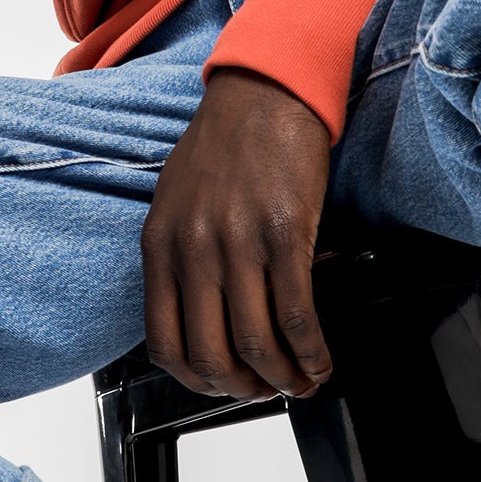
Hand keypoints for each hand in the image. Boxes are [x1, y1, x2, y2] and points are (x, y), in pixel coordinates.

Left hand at [142, 67, 334, 401]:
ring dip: (283, 377)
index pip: (165, 343)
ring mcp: (239, 243)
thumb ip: (177, 257)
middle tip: (265, 390)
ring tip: (300, 380)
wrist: (265, 91)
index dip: (197, 380)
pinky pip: (296, 314)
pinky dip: (311, 351)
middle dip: (243, 388)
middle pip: (213, 354)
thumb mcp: (175, 201)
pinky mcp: (286, 234)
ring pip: (257, 343)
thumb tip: (195, 316)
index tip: (221, 384)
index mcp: (160, 244)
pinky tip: (320, 358)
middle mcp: (194, 248)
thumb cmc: (224, 143)